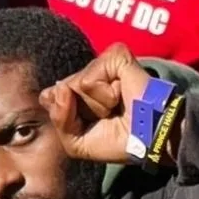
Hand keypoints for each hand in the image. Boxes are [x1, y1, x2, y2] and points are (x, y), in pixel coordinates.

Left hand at [40, 43, 161, 164]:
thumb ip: (59, 118)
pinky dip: (103, 96)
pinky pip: (87, 80)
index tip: (90, 126)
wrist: (149, 140)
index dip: (64, 116)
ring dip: (95, 107)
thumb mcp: (76, 142)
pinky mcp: (115, 56)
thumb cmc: (119, 141)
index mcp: (80, 90)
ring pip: (73, 86)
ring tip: (116, 107)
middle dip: (79, 113)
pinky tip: (121, 95)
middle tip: (107, 117)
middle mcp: (90, 73)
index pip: (49, 97)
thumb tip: (60, 86)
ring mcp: (102, 64)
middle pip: (59, 92)